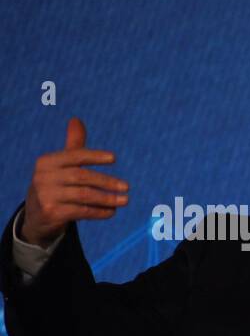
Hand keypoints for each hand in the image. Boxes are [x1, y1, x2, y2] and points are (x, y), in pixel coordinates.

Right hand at [21, 117, 128, 246]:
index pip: (74, 155)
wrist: (36, 216)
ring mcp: (46, 195)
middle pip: (81, 176)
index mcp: (47, 161)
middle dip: (107, 181)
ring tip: (125, 200)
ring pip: (84, 195)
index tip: (114, 158)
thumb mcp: (61, 166)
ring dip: (107, 198)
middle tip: (127, 187)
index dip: (94, 156)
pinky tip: (112, 211)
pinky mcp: (51, 212)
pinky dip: (100, 211)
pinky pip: (81, 211)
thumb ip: (73, 146)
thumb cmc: (55, 185)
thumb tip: (76, 119)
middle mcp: (43, 177)